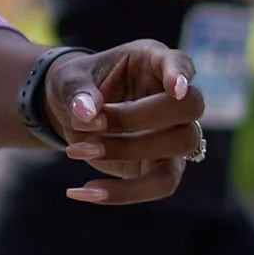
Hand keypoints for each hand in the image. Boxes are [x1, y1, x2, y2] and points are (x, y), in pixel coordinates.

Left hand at [49, 41, 205, 206]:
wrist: (70, 114)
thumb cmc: (76, 85)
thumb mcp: (66, 79)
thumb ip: (76, 90)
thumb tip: (87, 113)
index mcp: (153, 62)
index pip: (181, 63)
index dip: (181, 74)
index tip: (176, 88)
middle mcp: (173, 97)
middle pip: (188, 109)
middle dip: (139, 118)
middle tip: (91, 122)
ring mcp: (173, 133)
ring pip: (180, 146)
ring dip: (127, 151)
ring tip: (76, 150)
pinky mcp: (163, 165)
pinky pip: (161, 184)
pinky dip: (123, 192)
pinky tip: (83, 190)